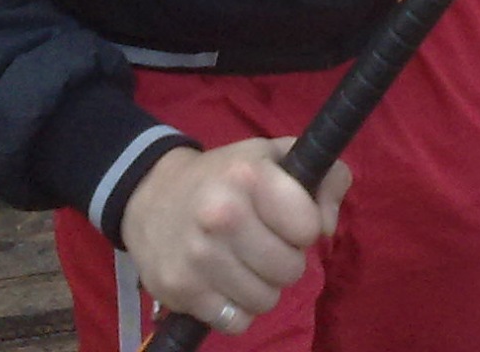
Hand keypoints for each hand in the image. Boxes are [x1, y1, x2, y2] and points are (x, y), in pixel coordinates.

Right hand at [118, 139, 349, 332]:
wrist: (151, 196)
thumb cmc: (226, 177)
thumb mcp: (276, 157)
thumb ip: (324, 178)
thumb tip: (328, 228)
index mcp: (248, 175)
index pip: (308, 226)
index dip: (304, 226)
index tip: (286, 219)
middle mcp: (221, 214)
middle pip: (290, 270)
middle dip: (284, 260)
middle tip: (262, 243)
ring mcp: (198, 256)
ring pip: (266, 301)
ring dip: (260, 287)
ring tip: (241, 261)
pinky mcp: (180, 290)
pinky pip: (237, 322)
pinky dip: (235, 309)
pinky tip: (221, 282)